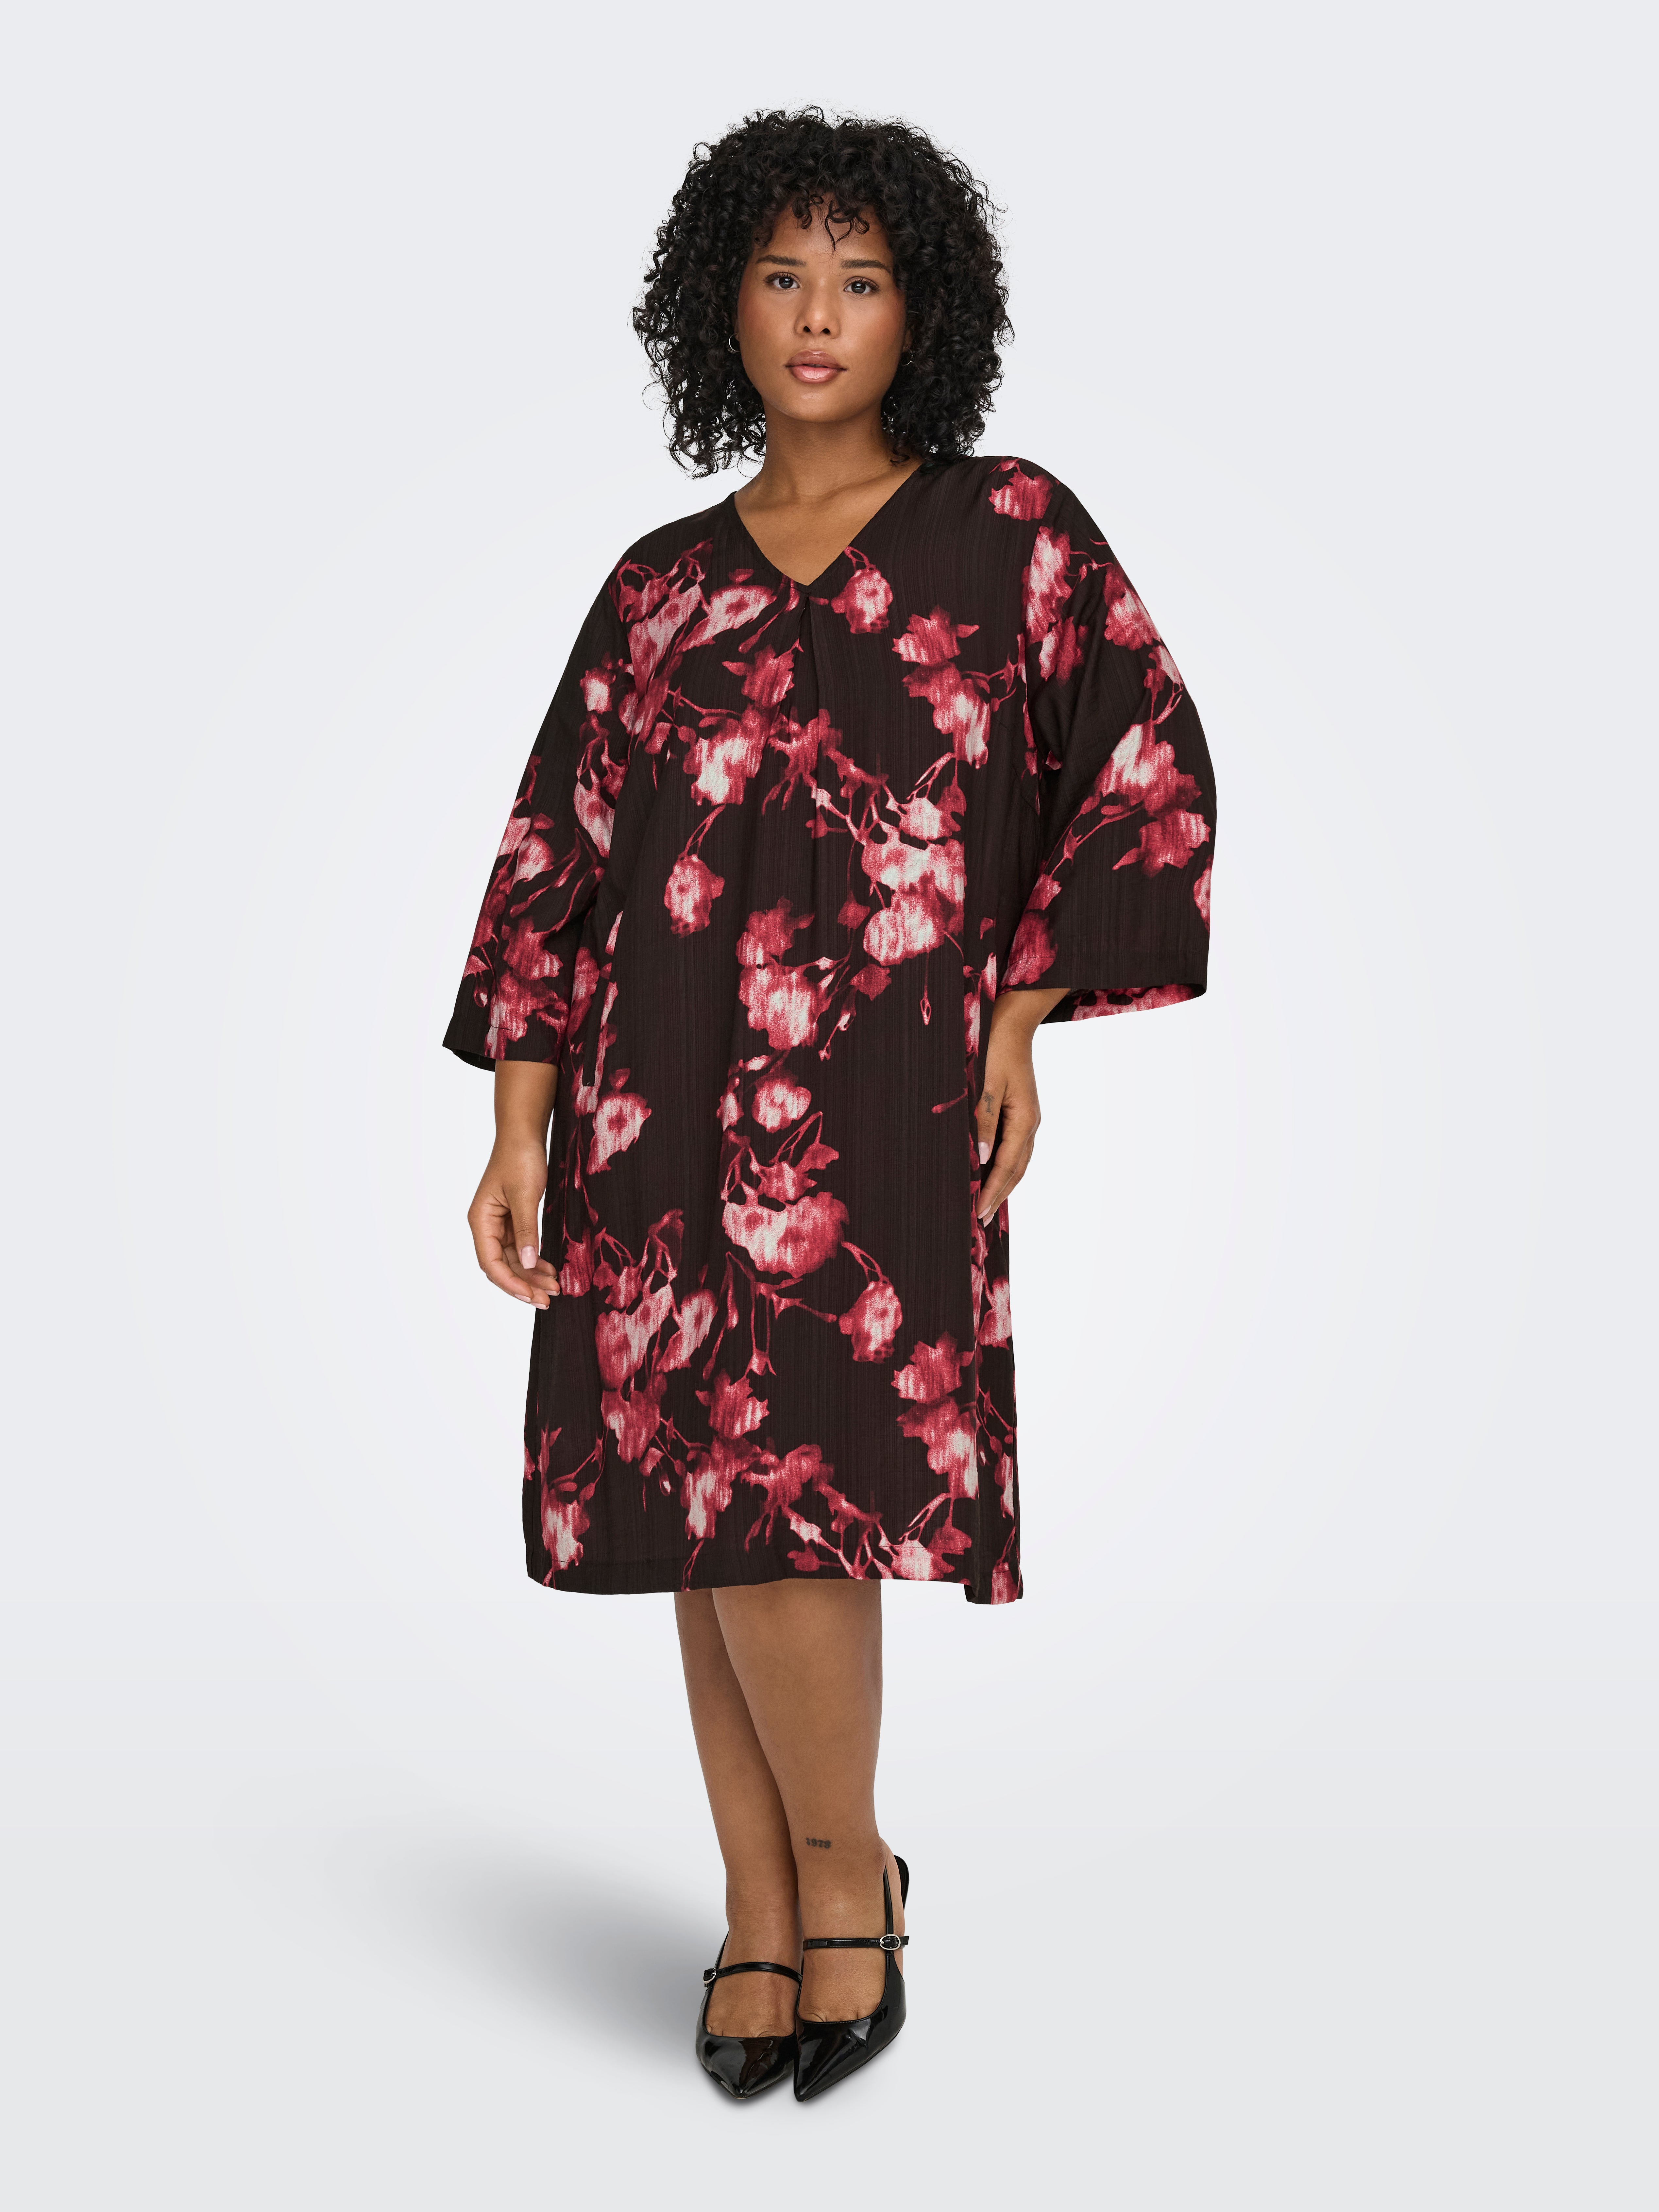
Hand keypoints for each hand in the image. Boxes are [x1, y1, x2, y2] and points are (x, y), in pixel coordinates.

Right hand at [468, 1062, 561, 1307]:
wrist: (524, 1134)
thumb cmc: (519, 1159)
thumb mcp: (525, 1195)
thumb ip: (526, 1230)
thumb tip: (527, 1263)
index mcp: (481, 1220)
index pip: (491, 1262)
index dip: (511, 1283)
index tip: (533, 1296)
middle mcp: (486, 1225)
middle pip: (501, 1266)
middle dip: (524, 1284)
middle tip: (549, 1299)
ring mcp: (499, 1224)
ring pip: (513, 1259)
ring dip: (532, 1275)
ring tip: (555, 1287)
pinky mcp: (513, 1220)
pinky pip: (522, 1248)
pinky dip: (535, 1260)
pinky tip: (550, 1269)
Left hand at [974, 987, 1066, 1222]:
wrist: (1013, 1023)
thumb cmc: (997, 1050)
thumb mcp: (987, 1085)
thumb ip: (984, 1121)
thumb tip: (980, 1158)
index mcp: (1024, 1120)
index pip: (1006, 1166)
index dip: (992, 1191)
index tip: (979, 1212)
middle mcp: (1029, 1123)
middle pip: (1016, 1170)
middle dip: (999, 1195)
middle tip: (981, 1220)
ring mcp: (1027, 1118)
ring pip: (1017, 1161)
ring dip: (1003, 1185)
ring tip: (987, 1205)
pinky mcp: (1021, 1112)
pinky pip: (1014, 1148)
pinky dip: (1004, 1166)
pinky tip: (992, 1173)